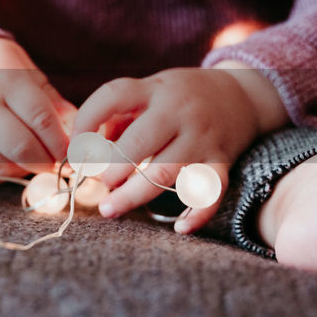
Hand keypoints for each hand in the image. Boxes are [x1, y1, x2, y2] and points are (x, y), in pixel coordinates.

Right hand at [0, 38, 76, 182]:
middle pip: (21, 148)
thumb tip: (78, 132)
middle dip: (46, 162)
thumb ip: (52, 101)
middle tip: (55, 163)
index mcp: (6, 82)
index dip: (61, 142)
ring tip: (32, 160)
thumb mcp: (26, 72)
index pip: (41, 119)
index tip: (72, 152)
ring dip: (23, 170)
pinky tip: (8, 162)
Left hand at [73, 66, 270, 231]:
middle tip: (99, 183)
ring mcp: (202, 137)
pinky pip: (211, 192)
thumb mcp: (149, 93)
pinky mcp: (222, 161)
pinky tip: (179, 227)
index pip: (113, 96)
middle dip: (110, 168)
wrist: (241, 96)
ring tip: (110, 208)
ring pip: (165, 173)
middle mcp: (179, 111)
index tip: (75, 148)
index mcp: (154, 89)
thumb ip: (117, 118)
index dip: (86, 121)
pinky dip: (196, 213)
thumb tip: (84, 153)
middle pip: (138, 143)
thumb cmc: (179, 98)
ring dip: (133, 195)